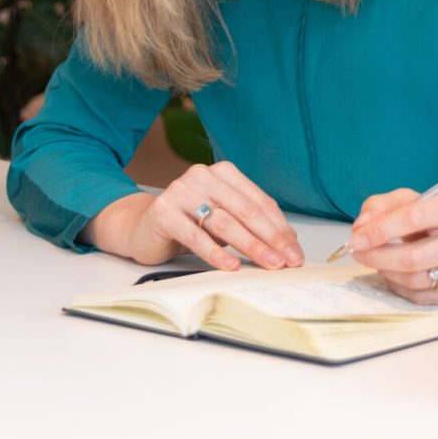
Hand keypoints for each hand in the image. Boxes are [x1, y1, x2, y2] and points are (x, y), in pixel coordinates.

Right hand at [87, 161, 303, 269]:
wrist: (142, 227)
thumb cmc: (189, 223)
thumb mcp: (223, 219)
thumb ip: (250, 223)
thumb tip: (289, 240)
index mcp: (223, 173)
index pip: (259, 202)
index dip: (280, 227)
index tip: (295, 250)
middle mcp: (203, 176)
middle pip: (246, 211)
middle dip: (271, 238)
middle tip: (288, 260)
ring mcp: (182, 191)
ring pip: (225, 222)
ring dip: (251, 246)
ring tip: (268, 263)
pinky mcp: (163, 211)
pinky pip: (195, 236)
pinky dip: (216, 252)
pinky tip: (231, 265)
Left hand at [347, 190, 437, 304]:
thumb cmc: (437, 220)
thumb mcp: (411, 201)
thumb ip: (381, 207)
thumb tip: (360, 228)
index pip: (414, 217)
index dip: (380, 229)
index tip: (356, 239)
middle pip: (414, 257)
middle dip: (377, 257)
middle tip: (358, 254)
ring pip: (415, 280)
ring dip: (387, 272)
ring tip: (378, 261)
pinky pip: (422, 297)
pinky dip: (400, 287)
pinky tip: (397, 275)